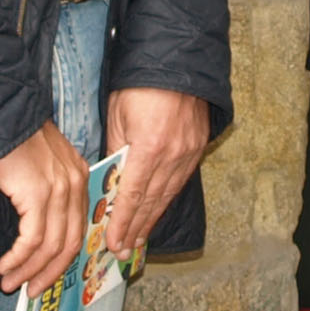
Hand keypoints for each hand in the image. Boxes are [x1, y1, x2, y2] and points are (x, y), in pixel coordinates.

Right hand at [0, 121, 89, 293]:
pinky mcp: (38, 194)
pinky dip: (18, 258)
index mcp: (78, 177)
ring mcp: (59, 189)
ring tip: (10, 283)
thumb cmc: (10, 137)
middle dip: (49, 273)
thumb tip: (35, 228)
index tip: (46, 276)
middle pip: (70, 243)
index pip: (78, 228)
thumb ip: (45, 189)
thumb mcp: (37, 163)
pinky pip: (32, 240)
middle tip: (30, 291)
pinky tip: (5, 266)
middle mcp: (75, 184)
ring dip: (29, 270)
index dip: (62, 258)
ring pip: (51, 246)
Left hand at [95, 88, 211, 255]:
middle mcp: (174, 155)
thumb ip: (115, 149)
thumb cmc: (141, 84)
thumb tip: (111, 177)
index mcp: (150, 147)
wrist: (178, 60)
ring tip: (137, 238)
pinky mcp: (198, 147)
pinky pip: (180, 181)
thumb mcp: (117, 115)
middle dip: (135, 228)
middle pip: (152, 201)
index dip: (122, 222)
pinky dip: (166, 199)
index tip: (112, 242)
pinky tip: (157, 211)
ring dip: (151, 219)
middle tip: (123, 250)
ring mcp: (189, 152)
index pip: (133, 195)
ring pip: (168, 195)